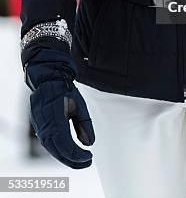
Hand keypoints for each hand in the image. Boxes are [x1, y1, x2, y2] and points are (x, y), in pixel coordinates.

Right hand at [24, 49, 94, 167]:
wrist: (48, 79)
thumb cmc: (64, 91)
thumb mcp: (79, 105)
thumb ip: (84, 125)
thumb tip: (89, 143)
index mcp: (56, 122)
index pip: (66, 146)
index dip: (77, 155)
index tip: (89, 156)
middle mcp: (45, 127)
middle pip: (58, 152)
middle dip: (73, 160)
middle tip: (86, 163)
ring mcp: (40, 127)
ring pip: (52, 149)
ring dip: (65, 157)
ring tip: (79, 160)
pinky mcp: (39, 126)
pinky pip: (48, 142)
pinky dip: (58, 149)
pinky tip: (67, 151)